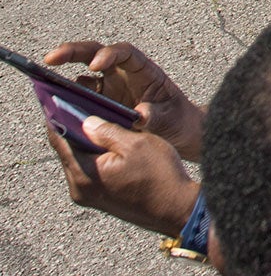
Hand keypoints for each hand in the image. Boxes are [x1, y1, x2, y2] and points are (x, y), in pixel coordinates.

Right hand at [41, 41, 205, 158]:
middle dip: (72, 52)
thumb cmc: (175, 119)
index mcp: (142, 70)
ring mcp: (108, 88)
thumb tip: (139, 116)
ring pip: (81, 74)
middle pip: (94, 54)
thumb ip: (155, 115)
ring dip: (61, 76)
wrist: (175, 133)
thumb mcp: (170, 117)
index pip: (124, 53)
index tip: (95, 65)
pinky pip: (78, 98)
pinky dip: (65, 100)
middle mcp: (122, 74)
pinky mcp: (98, 103)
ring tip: (42, 83)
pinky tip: (52, 107)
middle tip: (50, 59)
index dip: (109, 54)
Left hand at [45, 116, 198, 236]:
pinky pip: (89, 171)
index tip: (56, 100)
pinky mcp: (99, 198)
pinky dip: (95, 155)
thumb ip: (108, 131)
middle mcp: (80, 188)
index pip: (60, 141)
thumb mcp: (137, 144)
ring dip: (86, 142)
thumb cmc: (159, 177)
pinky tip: (110, 144)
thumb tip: (87, 122)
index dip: (57, 117)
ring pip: (79, 161)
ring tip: (101, 122)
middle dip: (74, 128)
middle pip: (67, 151)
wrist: (175, 209)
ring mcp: (88, 195)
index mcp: (85, 174)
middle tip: (82, 105)